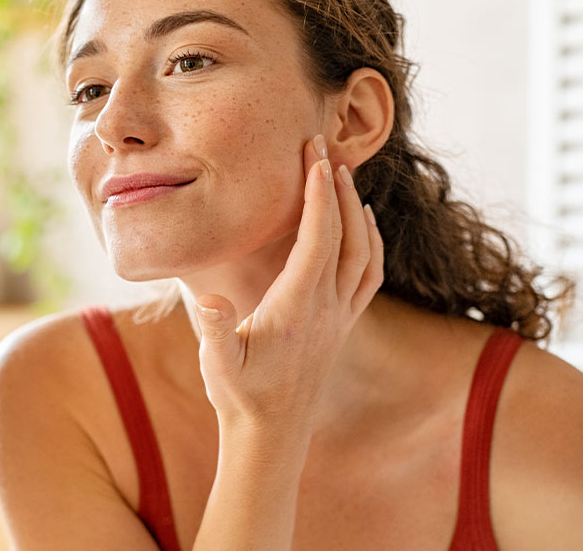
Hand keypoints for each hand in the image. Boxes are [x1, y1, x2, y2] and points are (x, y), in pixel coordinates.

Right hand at [196, 134, 383, 434]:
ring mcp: (340, 316)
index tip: (312, 156)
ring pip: (364, 252)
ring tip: (341, 175)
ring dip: (356, 210)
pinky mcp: (343, 325)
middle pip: (345, 235)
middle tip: (321, 147)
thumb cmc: (239, 397)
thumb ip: (217, 330)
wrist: (271, 435)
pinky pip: (369, 274)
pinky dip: (371, 241)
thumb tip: (211, 300)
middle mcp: (328, 308)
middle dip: (335, 187)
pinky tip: (362, 225)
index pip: (318, 238)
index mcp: (298, 307)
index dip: (317, 194)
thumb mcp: (218, 365)